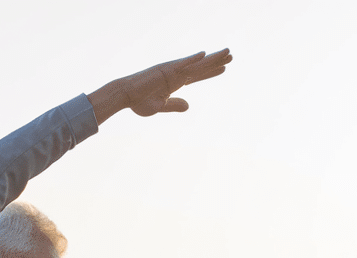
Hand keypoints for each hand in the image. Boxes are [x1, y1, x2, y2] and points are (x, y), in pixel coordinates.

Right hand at [88, 49, 232, 124]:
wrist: (125, 96)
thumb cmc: (139, 101)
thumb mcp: (161, 106)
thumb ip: (175, 105)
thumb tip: (189, 106)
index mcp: (175, 83)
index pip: (197, 76)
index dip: (211, 73)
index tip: (223, 69)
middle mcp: (176, 74)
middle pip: (201, 67)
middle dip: (216, 62)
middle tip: (231, 56)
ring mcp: (172, 70)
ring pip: (196, 63)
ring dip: (212, 58)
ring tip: (228, 52)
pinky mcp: (164, 70)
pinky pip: (181, 64)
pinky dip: (192, 59)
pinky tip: (204, 54)